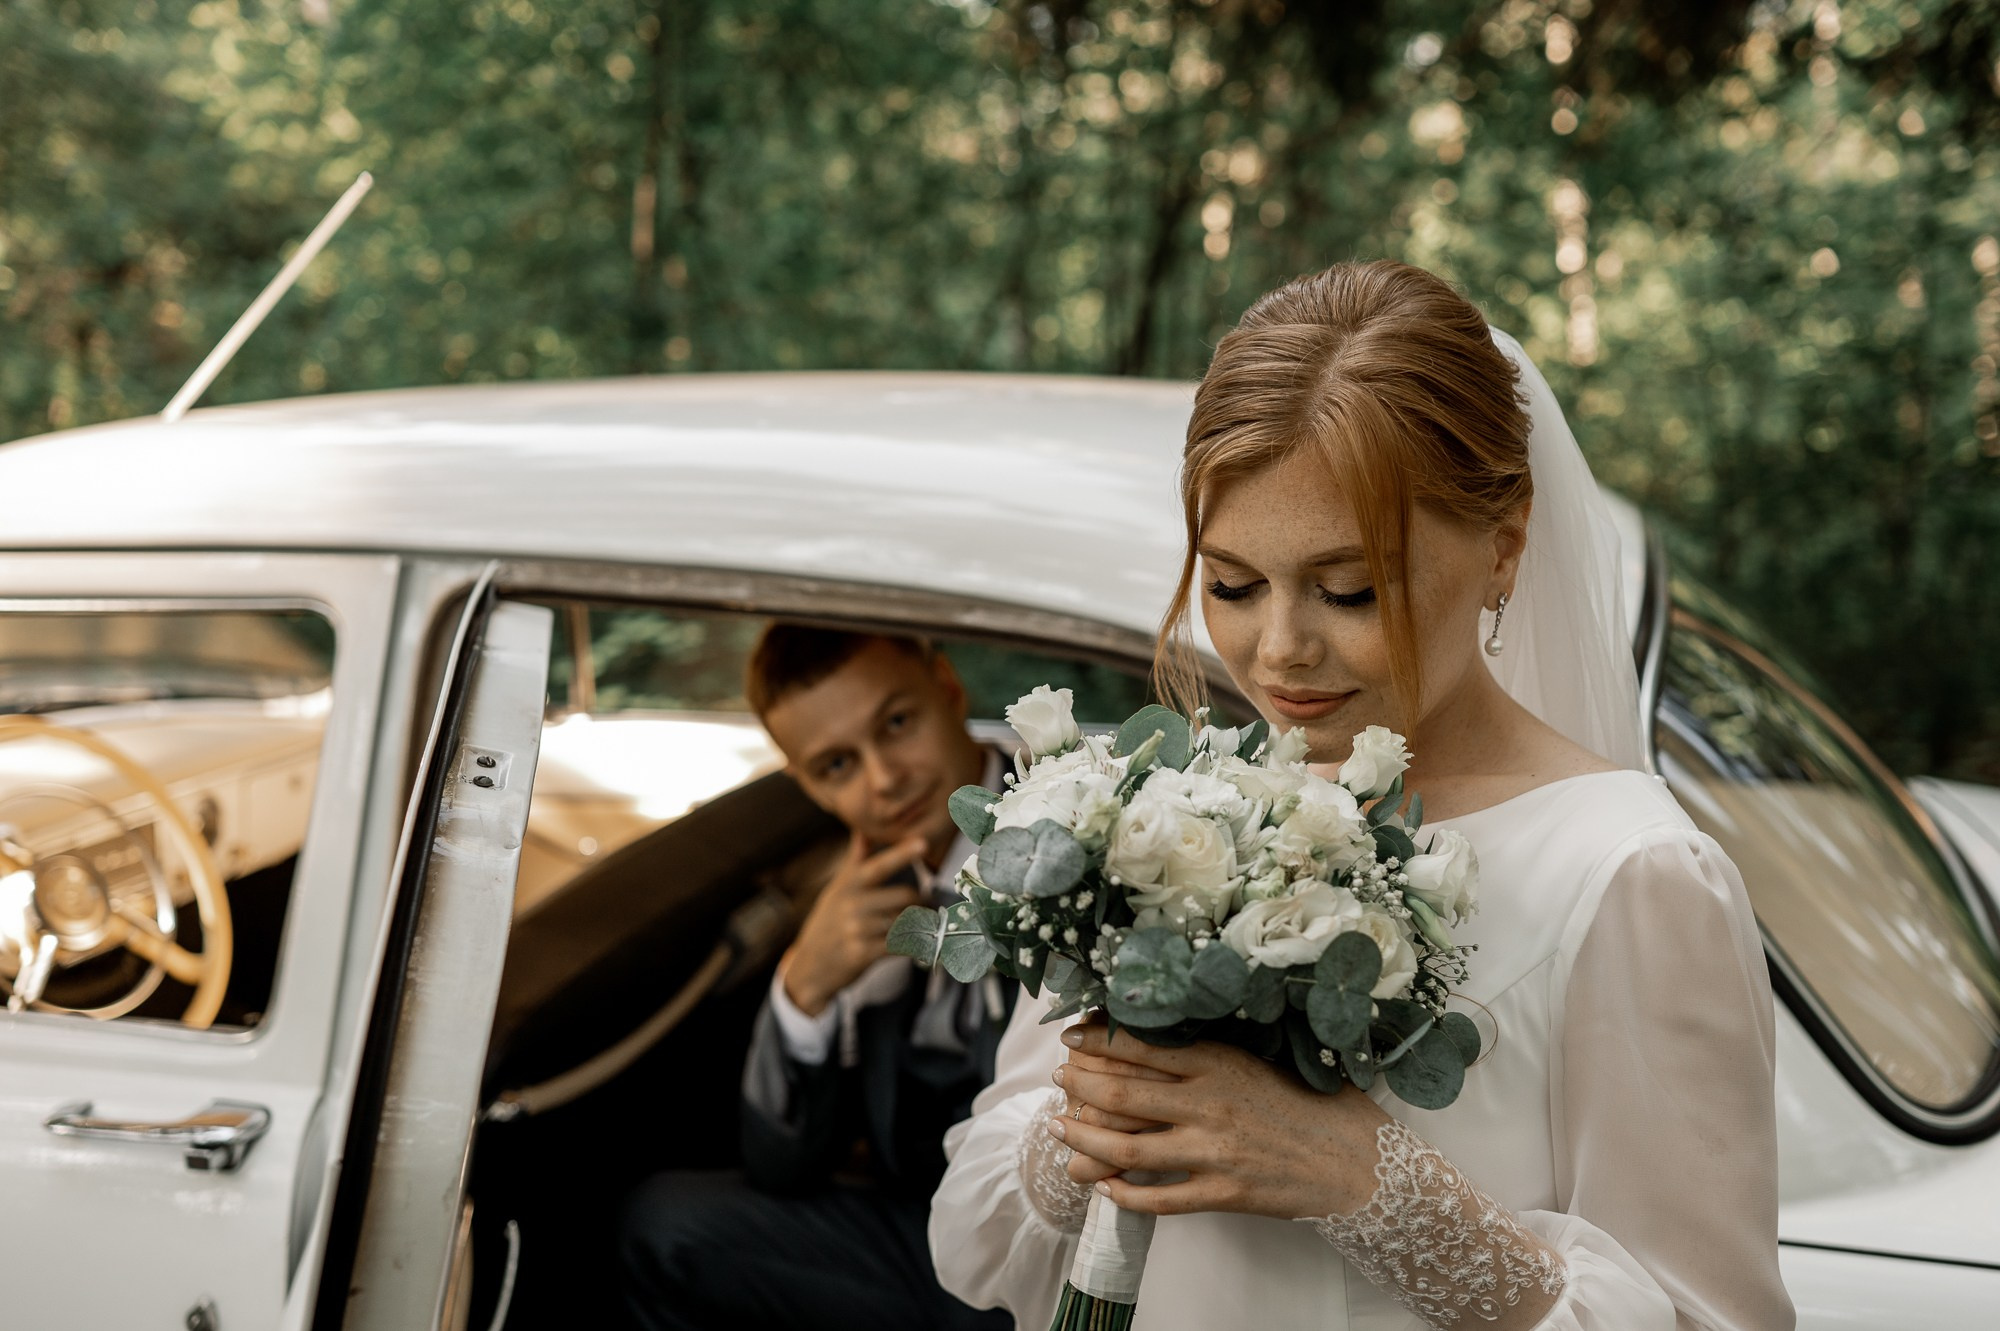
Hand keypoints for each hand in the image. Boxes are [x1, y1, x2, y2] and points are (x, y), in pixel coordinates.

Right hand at [780, 829, 927, 1016]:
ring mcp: (856, 930)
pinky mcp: (862, 954)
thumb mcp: (836, 890)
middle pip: (904, 896)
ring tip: (921, 926)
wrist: (808, 968)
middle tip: (926, 906)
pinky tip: (915, 945)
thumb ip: (855, 860)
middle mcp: (851, 905)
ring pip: (906, 921)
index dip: (901, 854)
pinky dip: (913, 945)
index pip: (878, 866)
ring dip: (919, 925)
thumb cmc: (827, 923)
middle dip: (921, 901)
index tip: (923, 843)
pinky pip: (900, 945)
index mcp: (848, 886)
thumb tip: (863, 829)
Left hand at [1048, 1021, 1391, 1219]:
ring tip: (1059, 1128)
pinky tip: (1104, 1187)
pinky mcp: (1224, 1193)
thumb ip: (1218, 1052)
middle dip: (1078, 1085)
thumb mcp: (1268, 1060)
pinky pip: (1158, 1198)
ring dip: (1084, 1139)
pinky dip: (1123, 1194)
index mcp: (1221, 1063)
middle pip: (1120, 1093)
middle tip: (1059, 1079)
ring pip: (1128, 1148)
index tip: (1072, 1036)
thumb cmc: (1319, 1105)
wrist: (1362, 1162)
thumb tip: (1170, 1036)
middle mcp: (1210, 1103)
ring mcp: (1214, 1152)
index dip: (1097, 1039)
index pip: (1141, 1045)